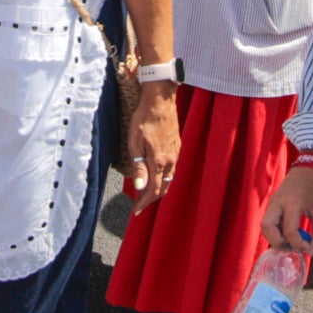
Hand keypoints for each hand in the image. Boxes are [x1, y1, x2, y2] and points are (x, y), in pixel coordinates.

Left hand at [117, 77, 180, 209]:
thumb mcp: (134, 143)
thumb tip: (139, 187)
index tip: (135, 211)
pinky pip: (172, 169)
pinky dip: (163, 178)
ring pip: (169, 179)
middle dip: (151, 199)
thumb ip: (138, 167)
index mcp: (158, 161)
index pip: (153, 190)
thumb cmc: (143, 119)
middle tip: (139, 205)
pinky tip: (155, 175)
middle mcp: (170, 160)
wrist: (160, 101)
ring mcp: (175, 154)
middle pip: (163, 188)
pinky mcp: (177, 147)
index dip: (144, 203)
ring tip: (145, 193)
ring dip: (158, 189)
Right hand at [262, 161, 312, 251]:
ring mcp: (272, 201)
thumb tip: (311, 251)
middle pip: (267, 228)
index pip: (289, 231)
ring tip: (290, 242)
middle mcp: (278, 201)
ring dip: (274, 238)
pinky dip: (275, 231)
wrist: (311, 166)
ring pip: (264, 225)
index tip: (308, 248)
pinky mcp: (272, 202)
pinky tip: (288, 234)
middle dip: (278, 243)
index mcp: (293, 202)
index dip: (298, 244)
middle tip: (291, 248)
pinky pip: (268, 220)